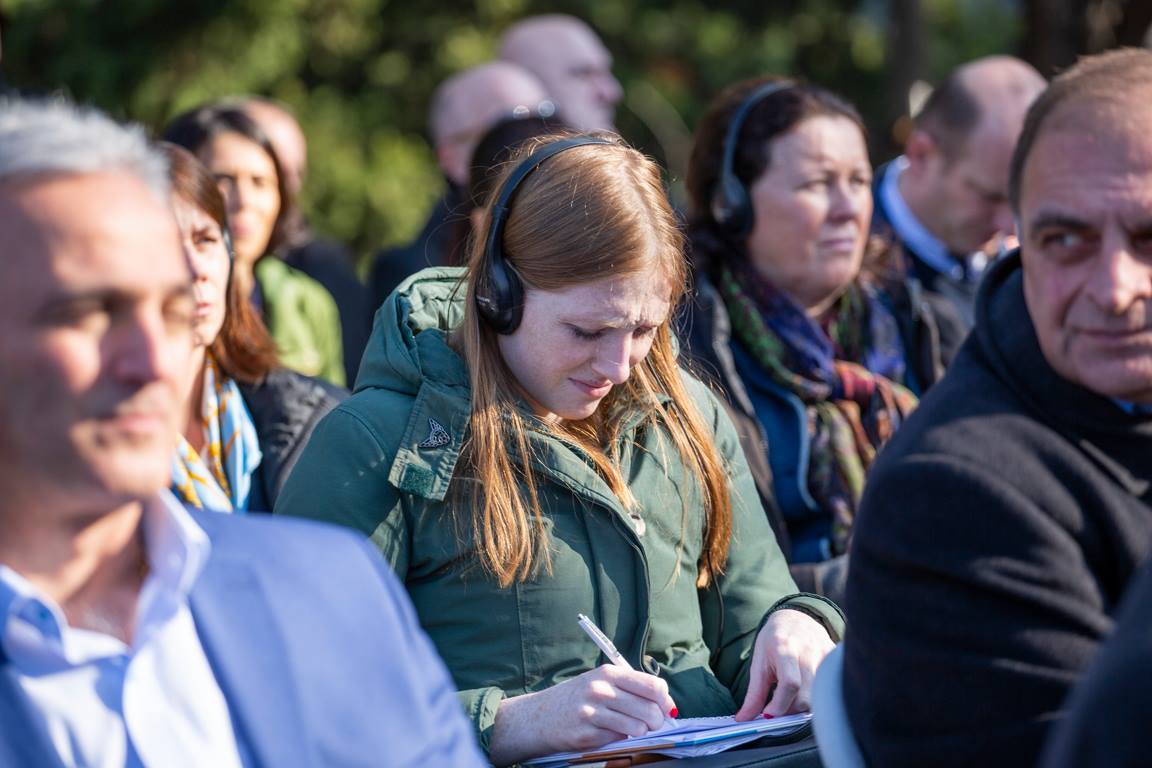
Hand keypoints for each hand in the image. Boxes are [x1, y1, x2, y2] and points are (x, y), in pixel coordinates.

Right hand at [489, 665, 675, 765]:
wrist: (540, 717)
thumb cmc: (576, 699)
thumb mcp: (599, 682)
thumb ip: (629, 688)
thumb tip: (665, 704)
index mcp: (609, 673)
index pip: (653, 686)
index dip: (665, 700)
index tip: (666, 709)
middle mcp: (601, 689)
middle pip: (650, 709)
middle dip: (657, 721)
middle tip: (652, 725)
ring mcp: (593, 712)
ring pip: (639, 727)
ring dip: (640, 732)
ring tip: (630, 730)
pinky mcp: (588, 734)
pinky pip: (620, 740)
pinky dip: (620, 739)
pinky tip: (608, 734)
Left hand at [734, 608, 834, 720]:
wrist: (795, 618)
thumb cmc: (774, 640)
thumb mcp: (759, 663)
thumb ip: (754, 693)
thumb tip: (743, 719)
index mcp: (785, 648)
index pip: (790, 684)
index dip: (779, 705)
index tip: (768, 715)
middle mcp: (809, 651)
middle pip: (806, 697)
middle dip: (789, 710)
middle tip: (778, 706)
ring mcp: (825, 655)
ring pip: (818, 698)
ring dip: (802, 706)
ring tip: (791, 695)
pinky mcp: (835, 661)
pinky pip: (829, 690)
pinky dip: (815, 697)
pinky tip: (805, 689)